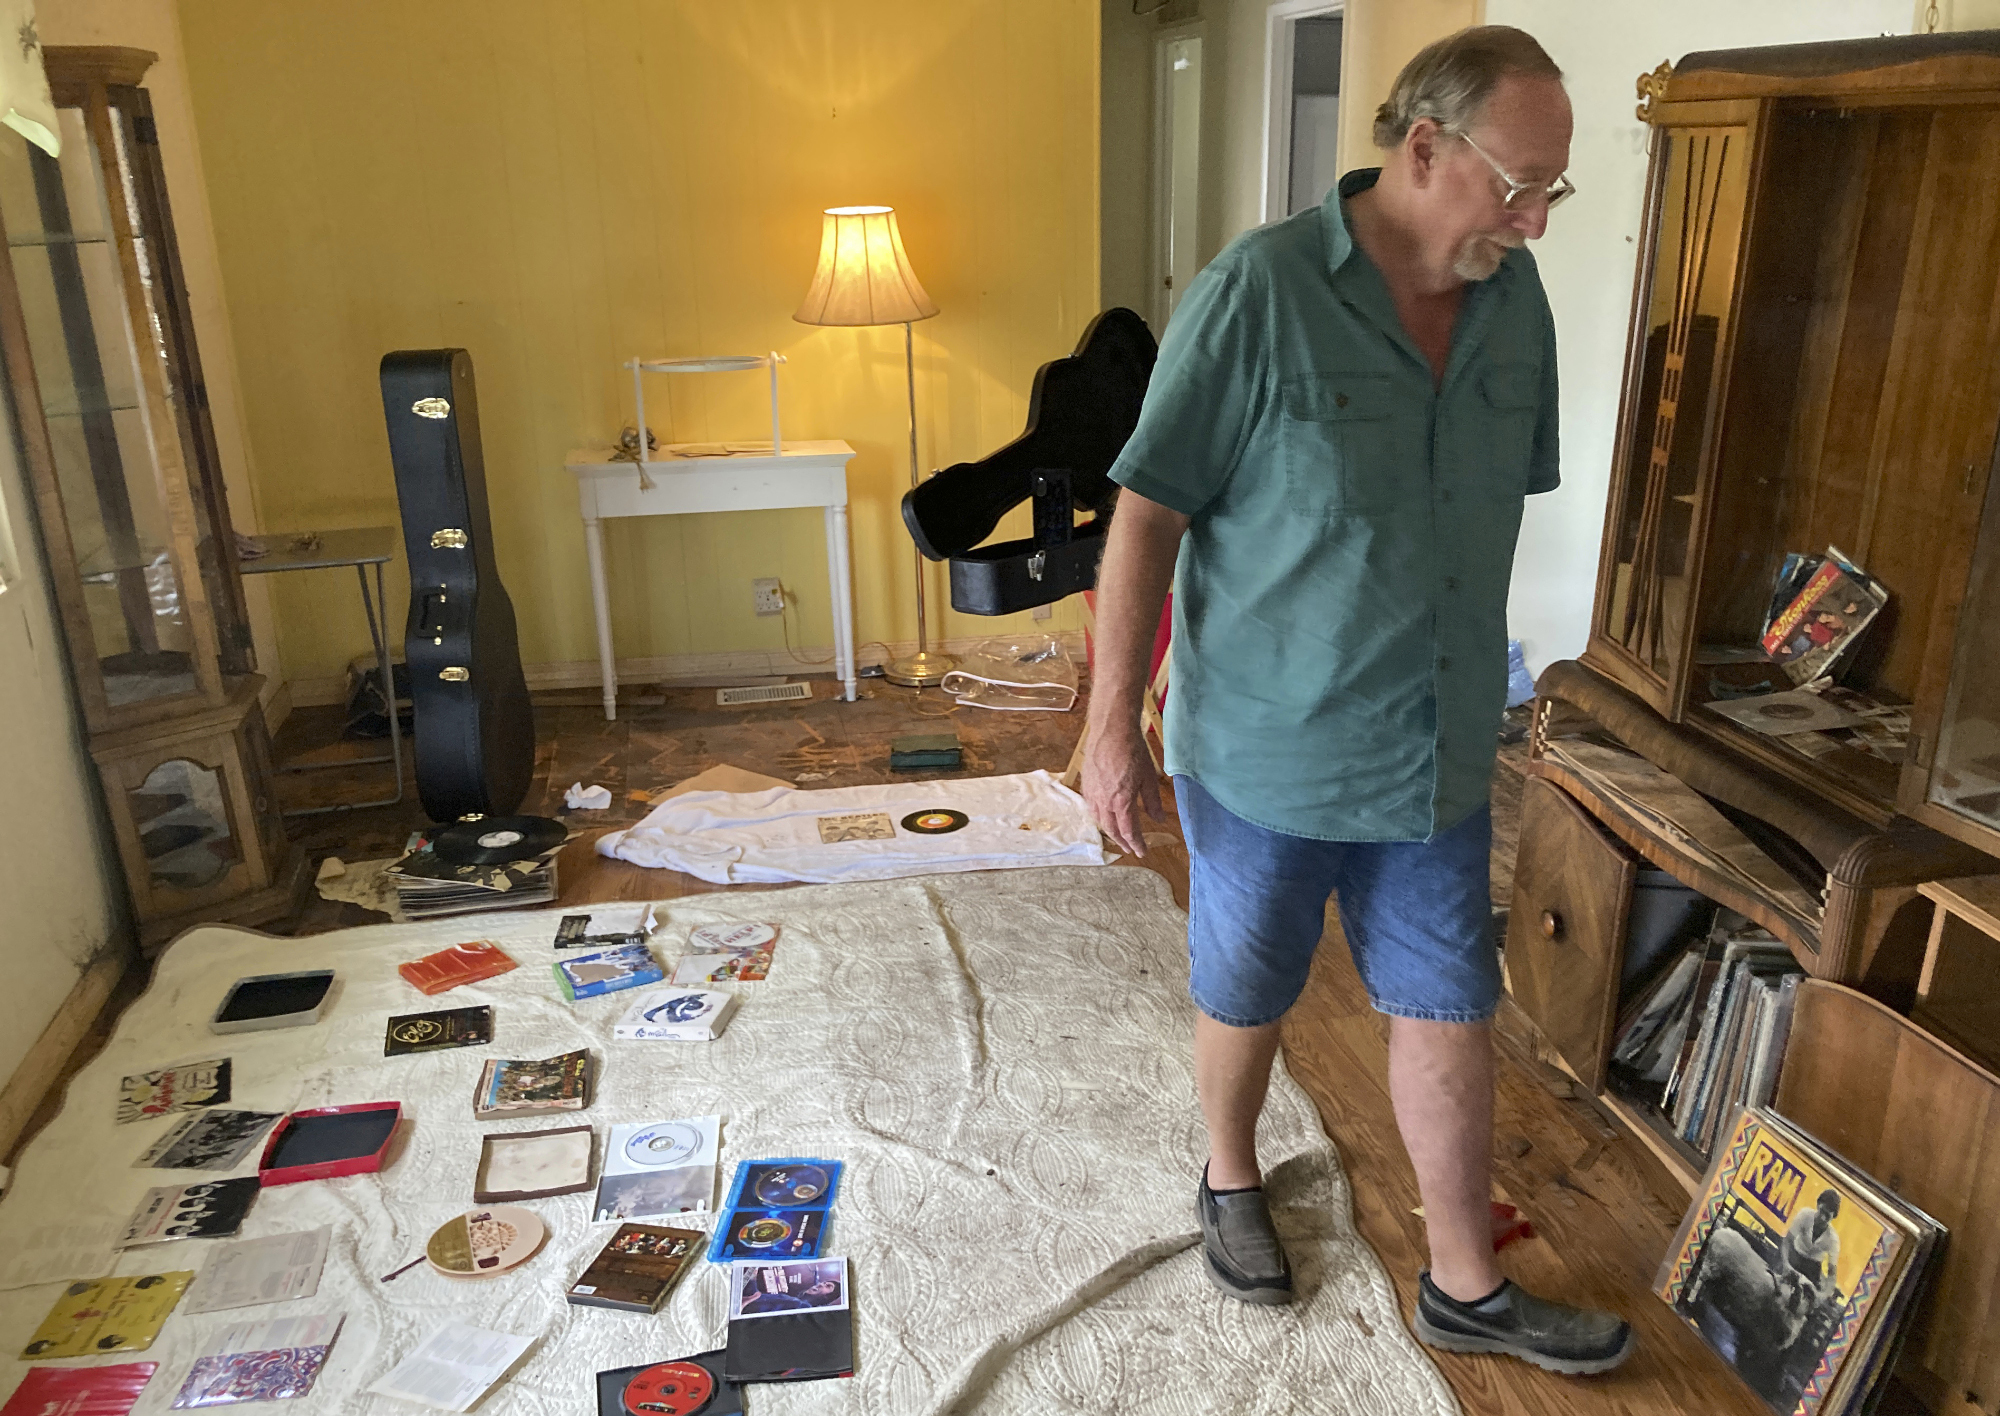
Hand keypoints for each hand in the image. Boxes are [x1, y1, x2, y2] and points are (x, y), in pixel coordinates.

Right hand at [1081, 725, 1162, 856]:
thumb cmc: (1133, 751)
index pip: (1129, 831)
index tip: (1142, 852)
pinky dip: (1099, 817)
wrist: (1111, 731)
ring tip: (1118, 835)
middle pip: (1112, 830)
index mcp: (1121, 802)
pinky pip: (1091, 808)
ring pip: (1099, 820)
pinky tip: (1103, 815)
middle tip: (1130, 848)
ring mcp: (1092, 793)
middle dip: (1122, 842)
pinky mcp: (1086, 784)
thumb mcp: (1149, 778)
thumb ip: (1152, 802)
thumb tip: (1159, 819)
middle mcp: (1104, 802)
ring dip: (1109, 831)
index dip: (1136, 844)